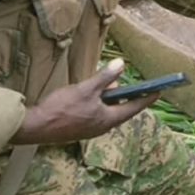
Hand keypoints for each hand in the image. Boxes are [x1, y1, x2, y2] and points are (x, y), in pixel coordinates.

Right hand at [12, 59, 157, 145]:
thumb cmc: (62, 108)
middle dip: (125, 96)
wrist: (35, 127)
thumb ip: (105, 78)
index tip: (159, 91)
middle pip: (121, 110)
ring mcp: (91, 130)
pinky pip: (96, 114)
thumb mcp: (86, 89)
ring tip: (107, 85)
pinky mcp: (80, 128)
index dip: (147, 98)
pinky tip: (91, 95)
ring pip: (107, 111)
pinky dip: (99, 104)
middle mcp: (102, 127)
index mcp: (108, 119)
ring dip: (109, 99)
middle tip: (129, 83)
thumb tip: (122, 64)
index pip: (134, 107)